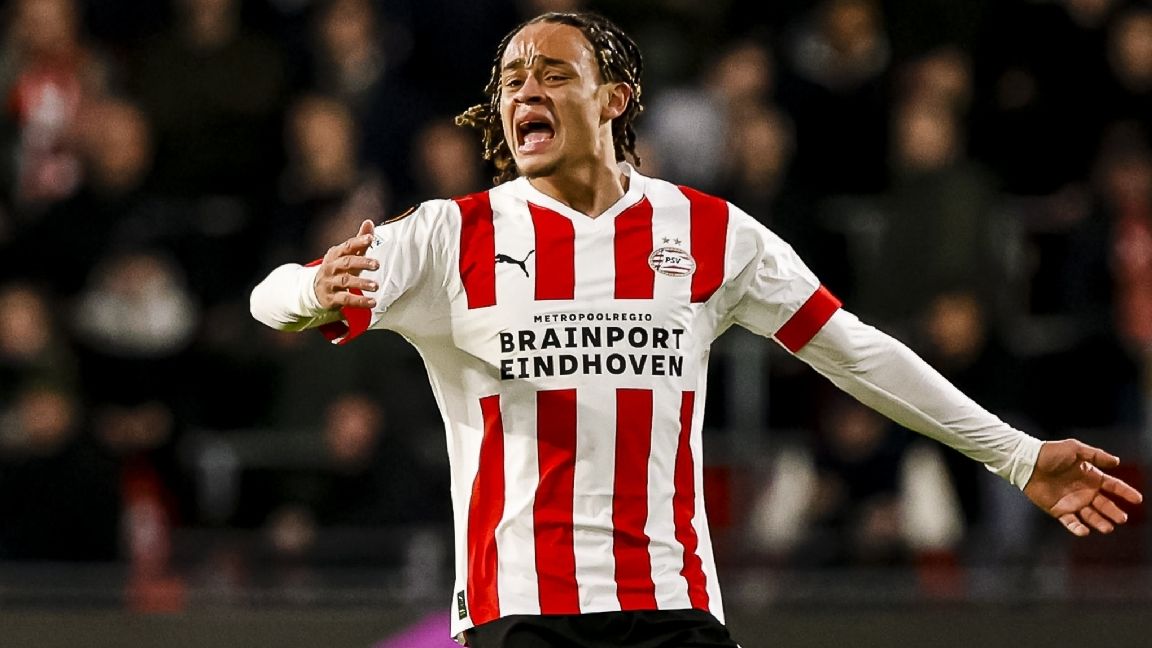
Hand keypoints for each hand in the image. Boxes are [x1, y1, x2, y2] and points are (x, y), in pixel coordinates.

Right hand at [313, 219, 378, 309]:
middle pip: (346, 263)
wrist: (315, 290)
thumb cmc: (337, 270)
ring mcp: (330, 283)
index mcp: (335, 254)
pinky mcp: (331, 298)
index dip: (358, 242)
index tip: (370, 239)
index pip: (347, 246)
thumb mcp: (347, 255)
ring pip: (345, 281)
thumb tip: (369, 222)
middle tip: (376, 264)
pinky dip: (359, 301)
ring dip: (361, 283)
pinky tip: (372, 302)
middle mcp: (331, 267)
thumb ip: (359, 241)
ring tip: (376, 286)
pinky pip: (345, 299)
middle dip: (362, 262)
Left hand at [1023, 439, 1142, 535]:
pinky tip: (1085, 531)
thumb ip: (1096, 455)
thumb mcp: (1075, 449)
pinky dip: (1078, 528)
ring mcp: (1072, 502)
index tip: (1137, 499)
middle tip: (1122, 519)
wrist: (1027, 462)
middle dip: (1114, 512)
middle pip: (1104, 505)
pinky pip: (1071, 522)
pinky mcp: (1058, 510)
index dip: (1125, 492)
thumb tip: (1116, 461)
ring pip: (1091, 516)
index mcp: (1091, 477)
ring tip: (1108, 528)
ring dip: (1100, 522)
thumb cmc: (1050, 453)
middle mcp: (1085, 491)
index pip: (1113, 486)